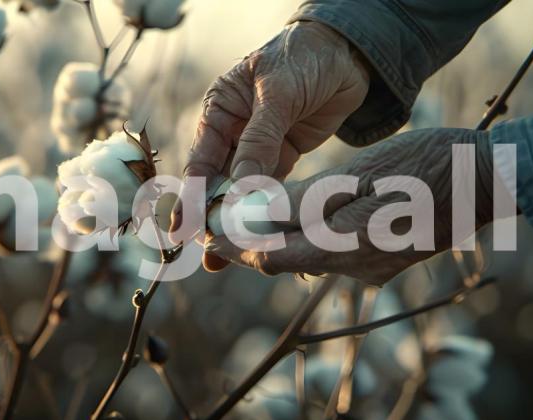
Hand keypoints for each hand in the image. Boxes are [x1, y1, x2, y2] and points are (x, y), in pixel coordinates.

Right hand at [171, 21, 371, 270]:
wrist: (348, 51)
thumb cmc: (304, 56)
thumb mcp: (278, 93)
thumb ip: (260, 138)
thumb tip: (240, 186)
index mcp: (219, 109)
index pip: (201, 161)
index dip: (191, 197)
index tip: (184, 229)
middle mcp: (233, 130)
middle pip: (218, 181)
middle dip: (213, 217)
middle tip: (211, 253)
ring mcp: (259, 144)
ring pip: (243, 188)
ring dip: (240, 219)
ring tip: (233, 253)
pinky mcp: (285, 153)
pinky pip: (272, 186)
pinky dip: (267, 207)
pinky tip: (262, 230)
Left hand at [206, 128, 495, 284]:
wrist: (488, 182)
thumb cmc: (429, 166)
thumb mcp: (364, 174)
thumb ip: (311, 199)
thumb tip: (263, 212)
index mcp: (347, 244)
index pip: (272, 257)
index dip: (236, 249)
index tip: (210, 237)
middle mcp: (356, 267)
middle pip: (287, 261)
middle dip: (251, 246)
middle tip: (221, 228)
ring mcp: (373, 269)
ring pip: (310, 258)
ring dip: (279, 242)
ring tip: (252, 220)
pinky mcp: (385, 263)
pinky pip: (334, 256)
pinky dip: (309, 241)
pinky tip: (302, 221)